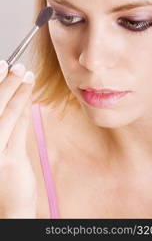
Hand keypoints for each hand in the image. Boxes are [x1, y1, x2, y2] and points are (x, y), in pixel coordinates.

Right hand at [0, 61, 36, 217]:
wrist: (7, 208)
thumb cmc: (2, 177)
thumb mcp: (1, 148)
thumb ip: (6, 124)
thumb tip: (14, 96)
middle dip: (1, 82)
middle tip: (12, 64)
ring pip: (4, 113)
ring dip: (15, 91)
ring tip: (23, 73)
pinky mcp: (7, 160)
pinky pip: (17, 127)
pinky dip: (22, 107)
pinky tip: (28, 93)